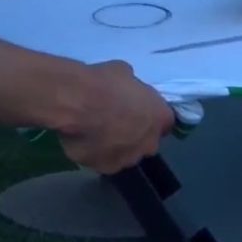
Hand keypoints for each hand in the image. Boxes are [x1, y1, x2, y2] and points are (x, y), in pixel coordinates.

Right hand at [58, 61, 173, 173]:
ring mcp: (128, 159)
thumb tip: (125, 91)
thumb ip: (131, 87)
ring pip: (125, 155)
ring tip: (96, 132)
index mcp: (161, 117)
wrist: (77, 104)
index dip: (150, 116)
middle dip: (135, 134)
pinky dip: (96, 153)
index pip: (164, 121)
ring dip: (117, 146)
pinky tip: (84, 141)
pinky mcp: (105, 168)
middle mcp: (149, 143)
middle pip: (146, 142)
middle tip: (115, 121)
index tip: (137, 110)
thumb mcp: (124, 72)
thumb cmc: (105, 83)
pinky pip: (103, 160)